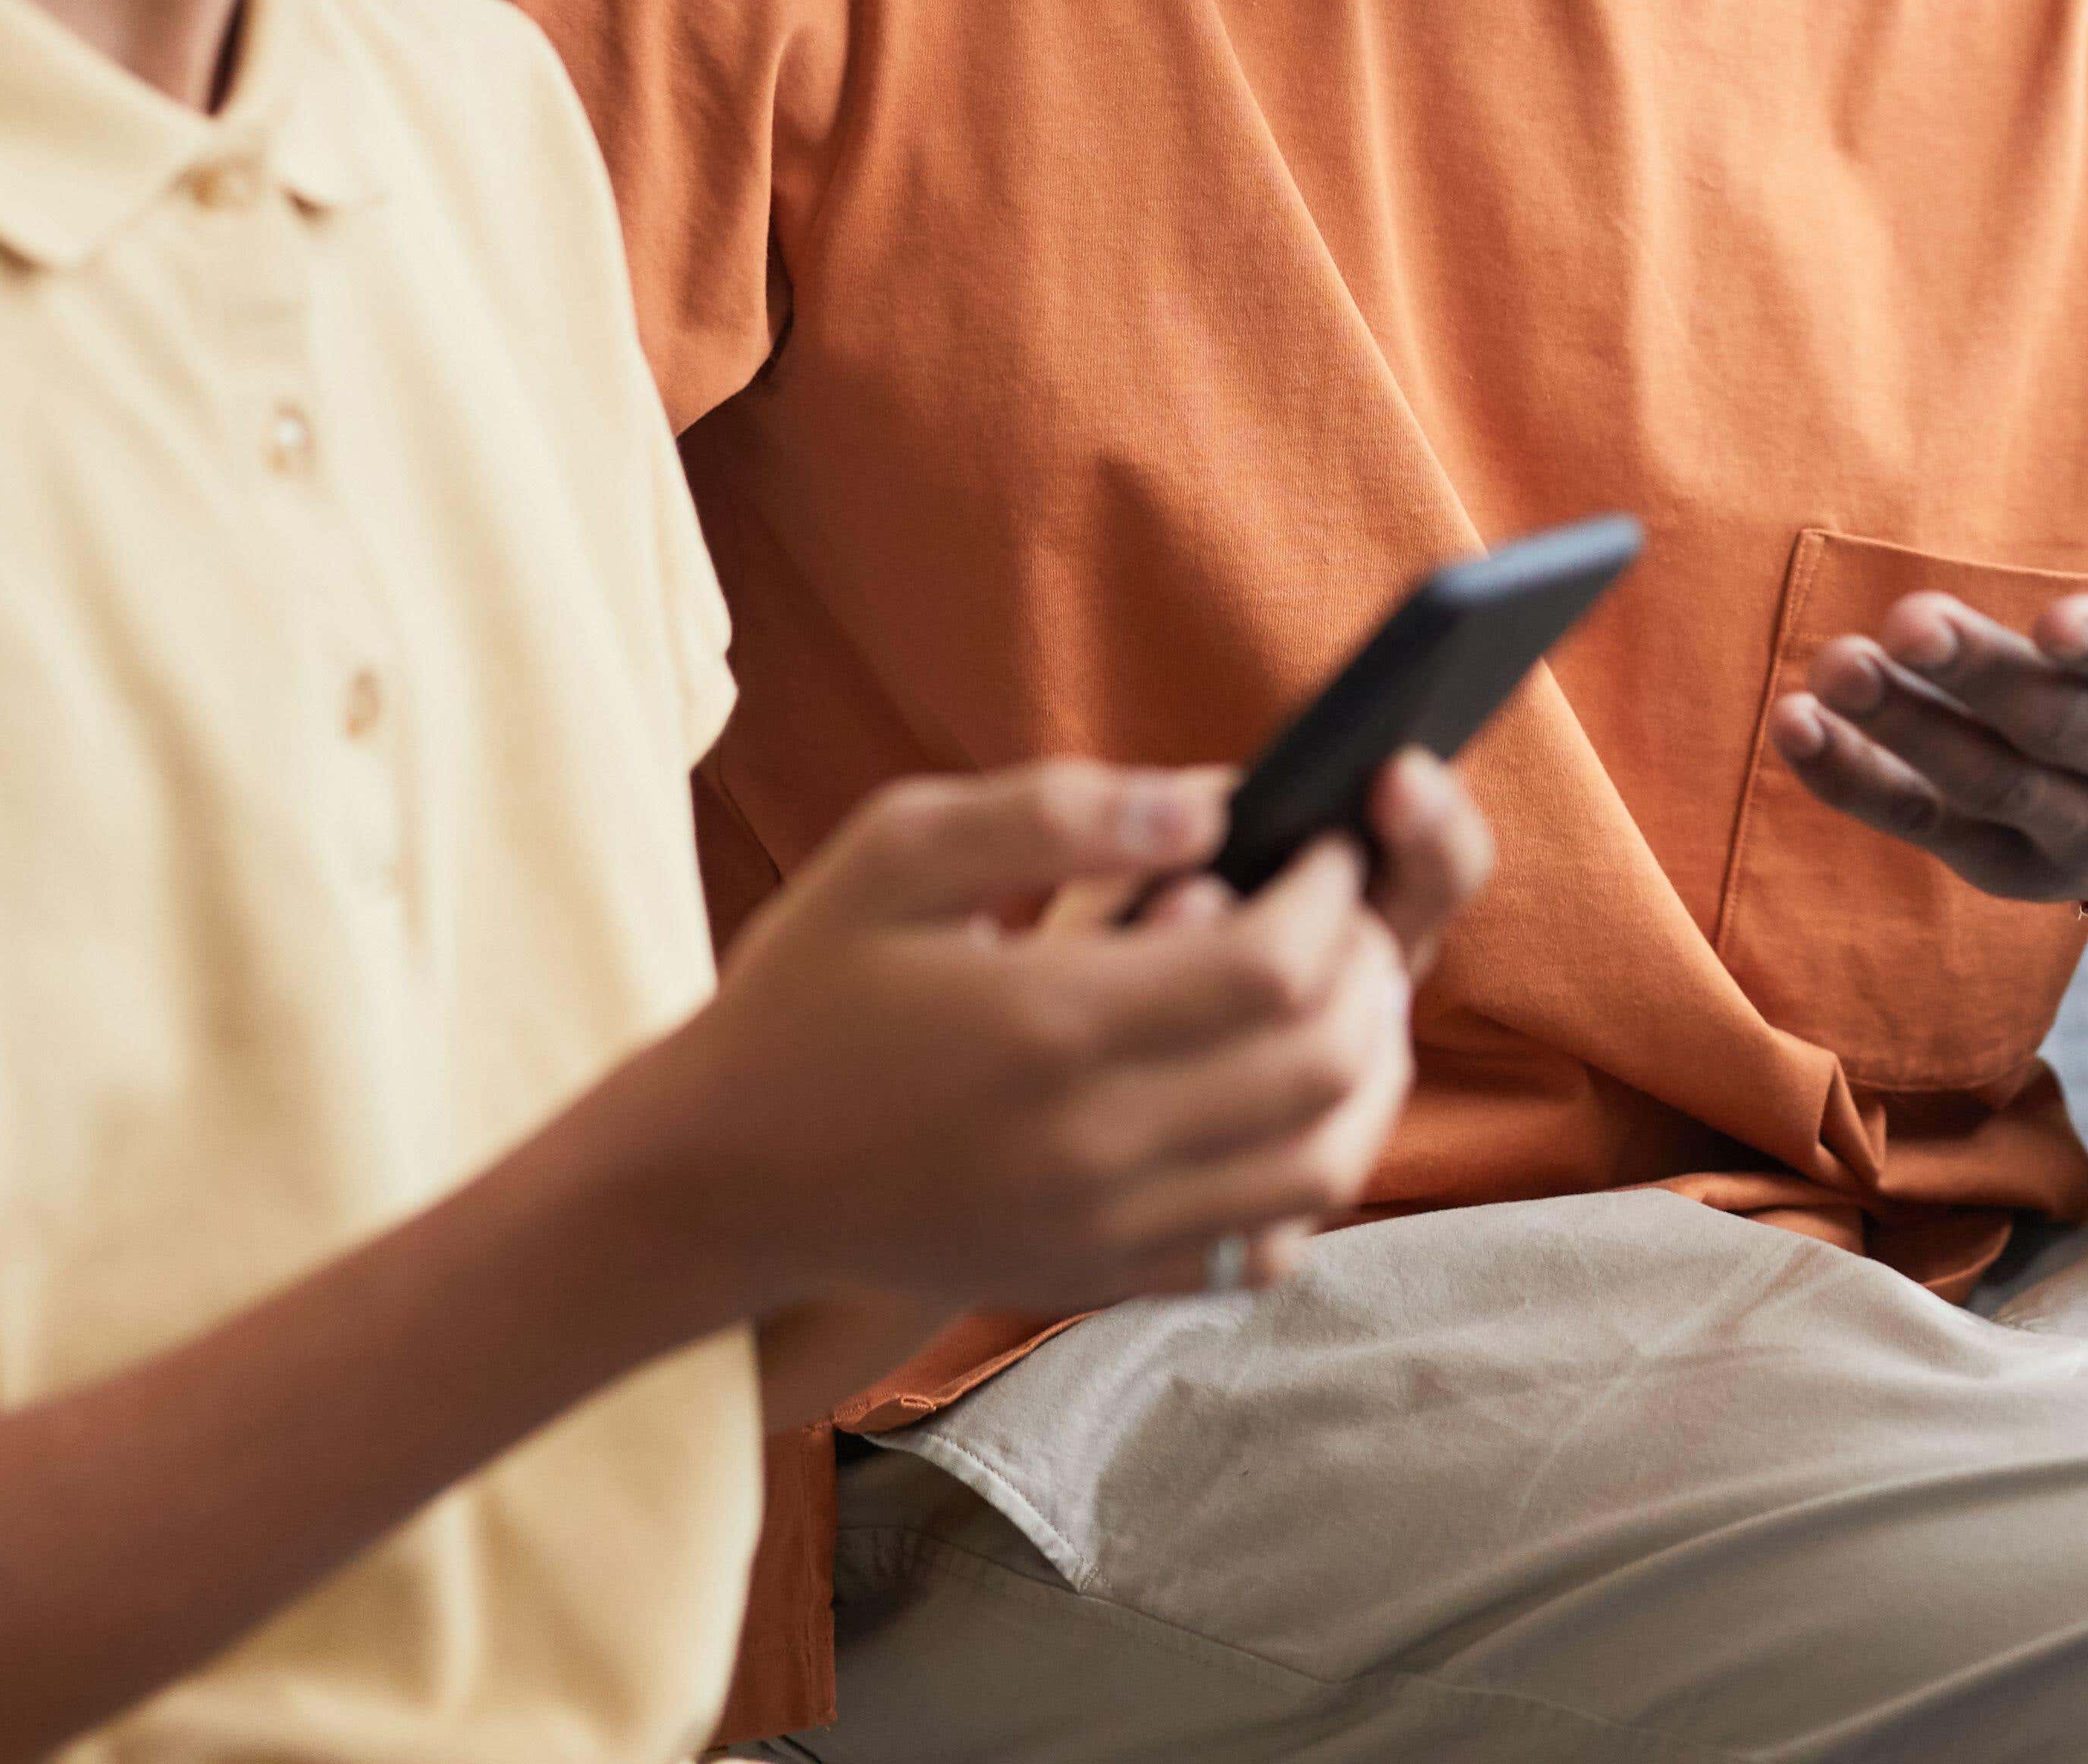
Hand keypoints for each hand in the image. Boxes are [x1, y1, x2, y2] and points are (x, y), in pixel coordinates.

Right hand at [630, 756, 1473, 1321]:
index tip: (1325, 847)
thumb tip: (1211, 806)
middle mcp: (1092, 1144)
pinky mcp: (1098, 1280)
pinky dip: (1311, 1172)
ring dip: (1368, 1075)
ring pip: (1323, 1167)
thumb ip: (1056, 811)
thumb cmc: (805, 993)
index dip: (1330, 897)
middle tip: (1348, 911)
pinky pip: (1263, 1249)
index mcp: (1050, 1025)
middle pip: (1323, 1066)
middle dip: (1367, 970)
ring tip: (1346, 1000)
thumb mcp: (894, 852)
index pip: (1274, 967)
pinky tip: (1286, 1103)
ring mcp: (1102, 1229)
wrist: (719, 1181)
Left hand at [1767, 275, 2087, 941]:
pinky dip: (1858, 788)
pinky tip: (1796, 727)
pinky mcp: (2011, 867)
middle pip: (2067, 725)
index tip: (2056, 626)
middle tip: (1906, 621)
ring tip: (1835, 669)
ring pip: (1992, 784)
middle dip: (1985, 679)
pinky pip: (1927, 830)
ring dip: (1910, 732)